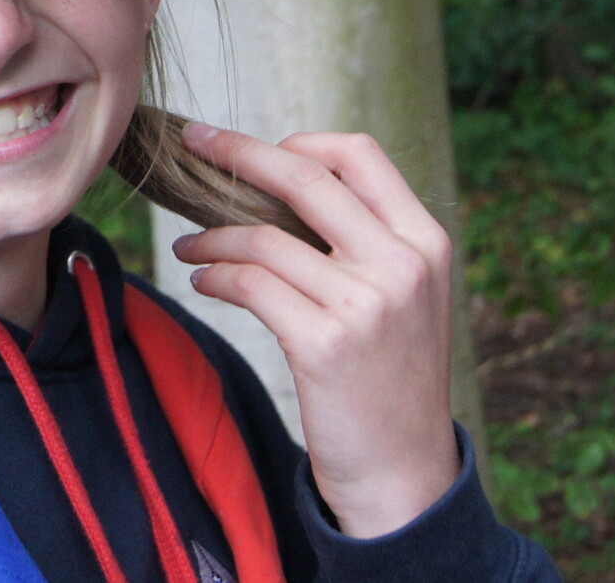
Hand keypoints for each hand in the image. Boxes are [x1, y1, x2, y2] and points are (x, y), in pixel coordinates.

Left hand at [172, 122, 460, 538]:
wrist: (404, 476)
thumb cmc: (388, 379)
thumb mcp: (402, 298)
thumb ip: (363, 240)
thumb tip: (278, 180)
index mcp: (426, 241)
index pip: (360, 154)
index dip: (298, 139)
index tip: (249, 146)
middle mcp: (403, 263)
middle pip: (304, 176)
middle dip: (236, 152)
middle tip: (192, 144)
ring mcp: (366, 302)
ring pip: (261, 236)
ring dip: (209, 235)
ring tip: (188, 247)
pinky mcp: (325, 343)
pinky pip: (247, 283)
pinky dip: (213, 276)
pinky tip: (202, 282)